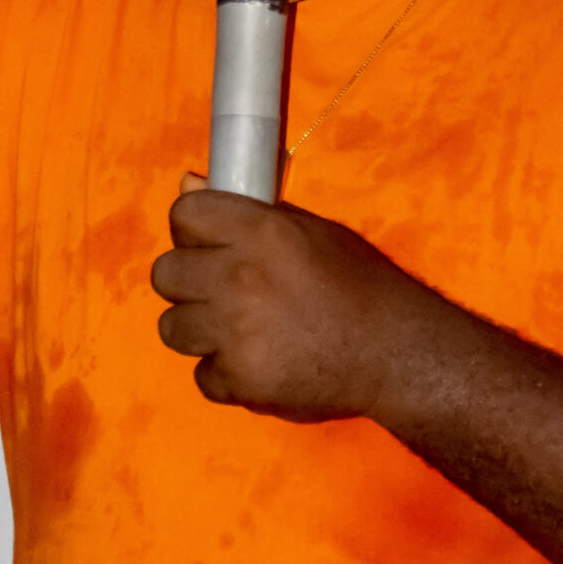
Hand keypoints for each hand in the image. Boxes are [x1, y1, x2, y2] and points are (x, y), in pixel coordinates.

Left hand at [151, 180, 428, 417]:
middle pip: (165, 274)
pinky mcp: (240, 380)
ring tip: (240, 332)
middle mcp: (240, 277)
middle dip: (190, 282)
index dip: (194, 230)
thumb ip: (247, 210)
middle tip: (225, 292)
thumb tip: (187, 183)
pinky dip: (226, 375)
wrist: (397, 353)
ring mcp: (235, 333)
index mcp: (261, 231)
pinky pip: (202, 375)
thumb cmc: (358, 283)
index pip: (184, 214)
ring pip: (172, 328)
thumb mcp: (311, 231)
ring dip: (200, 330)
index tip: (212, 244)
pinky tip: (260, 364)